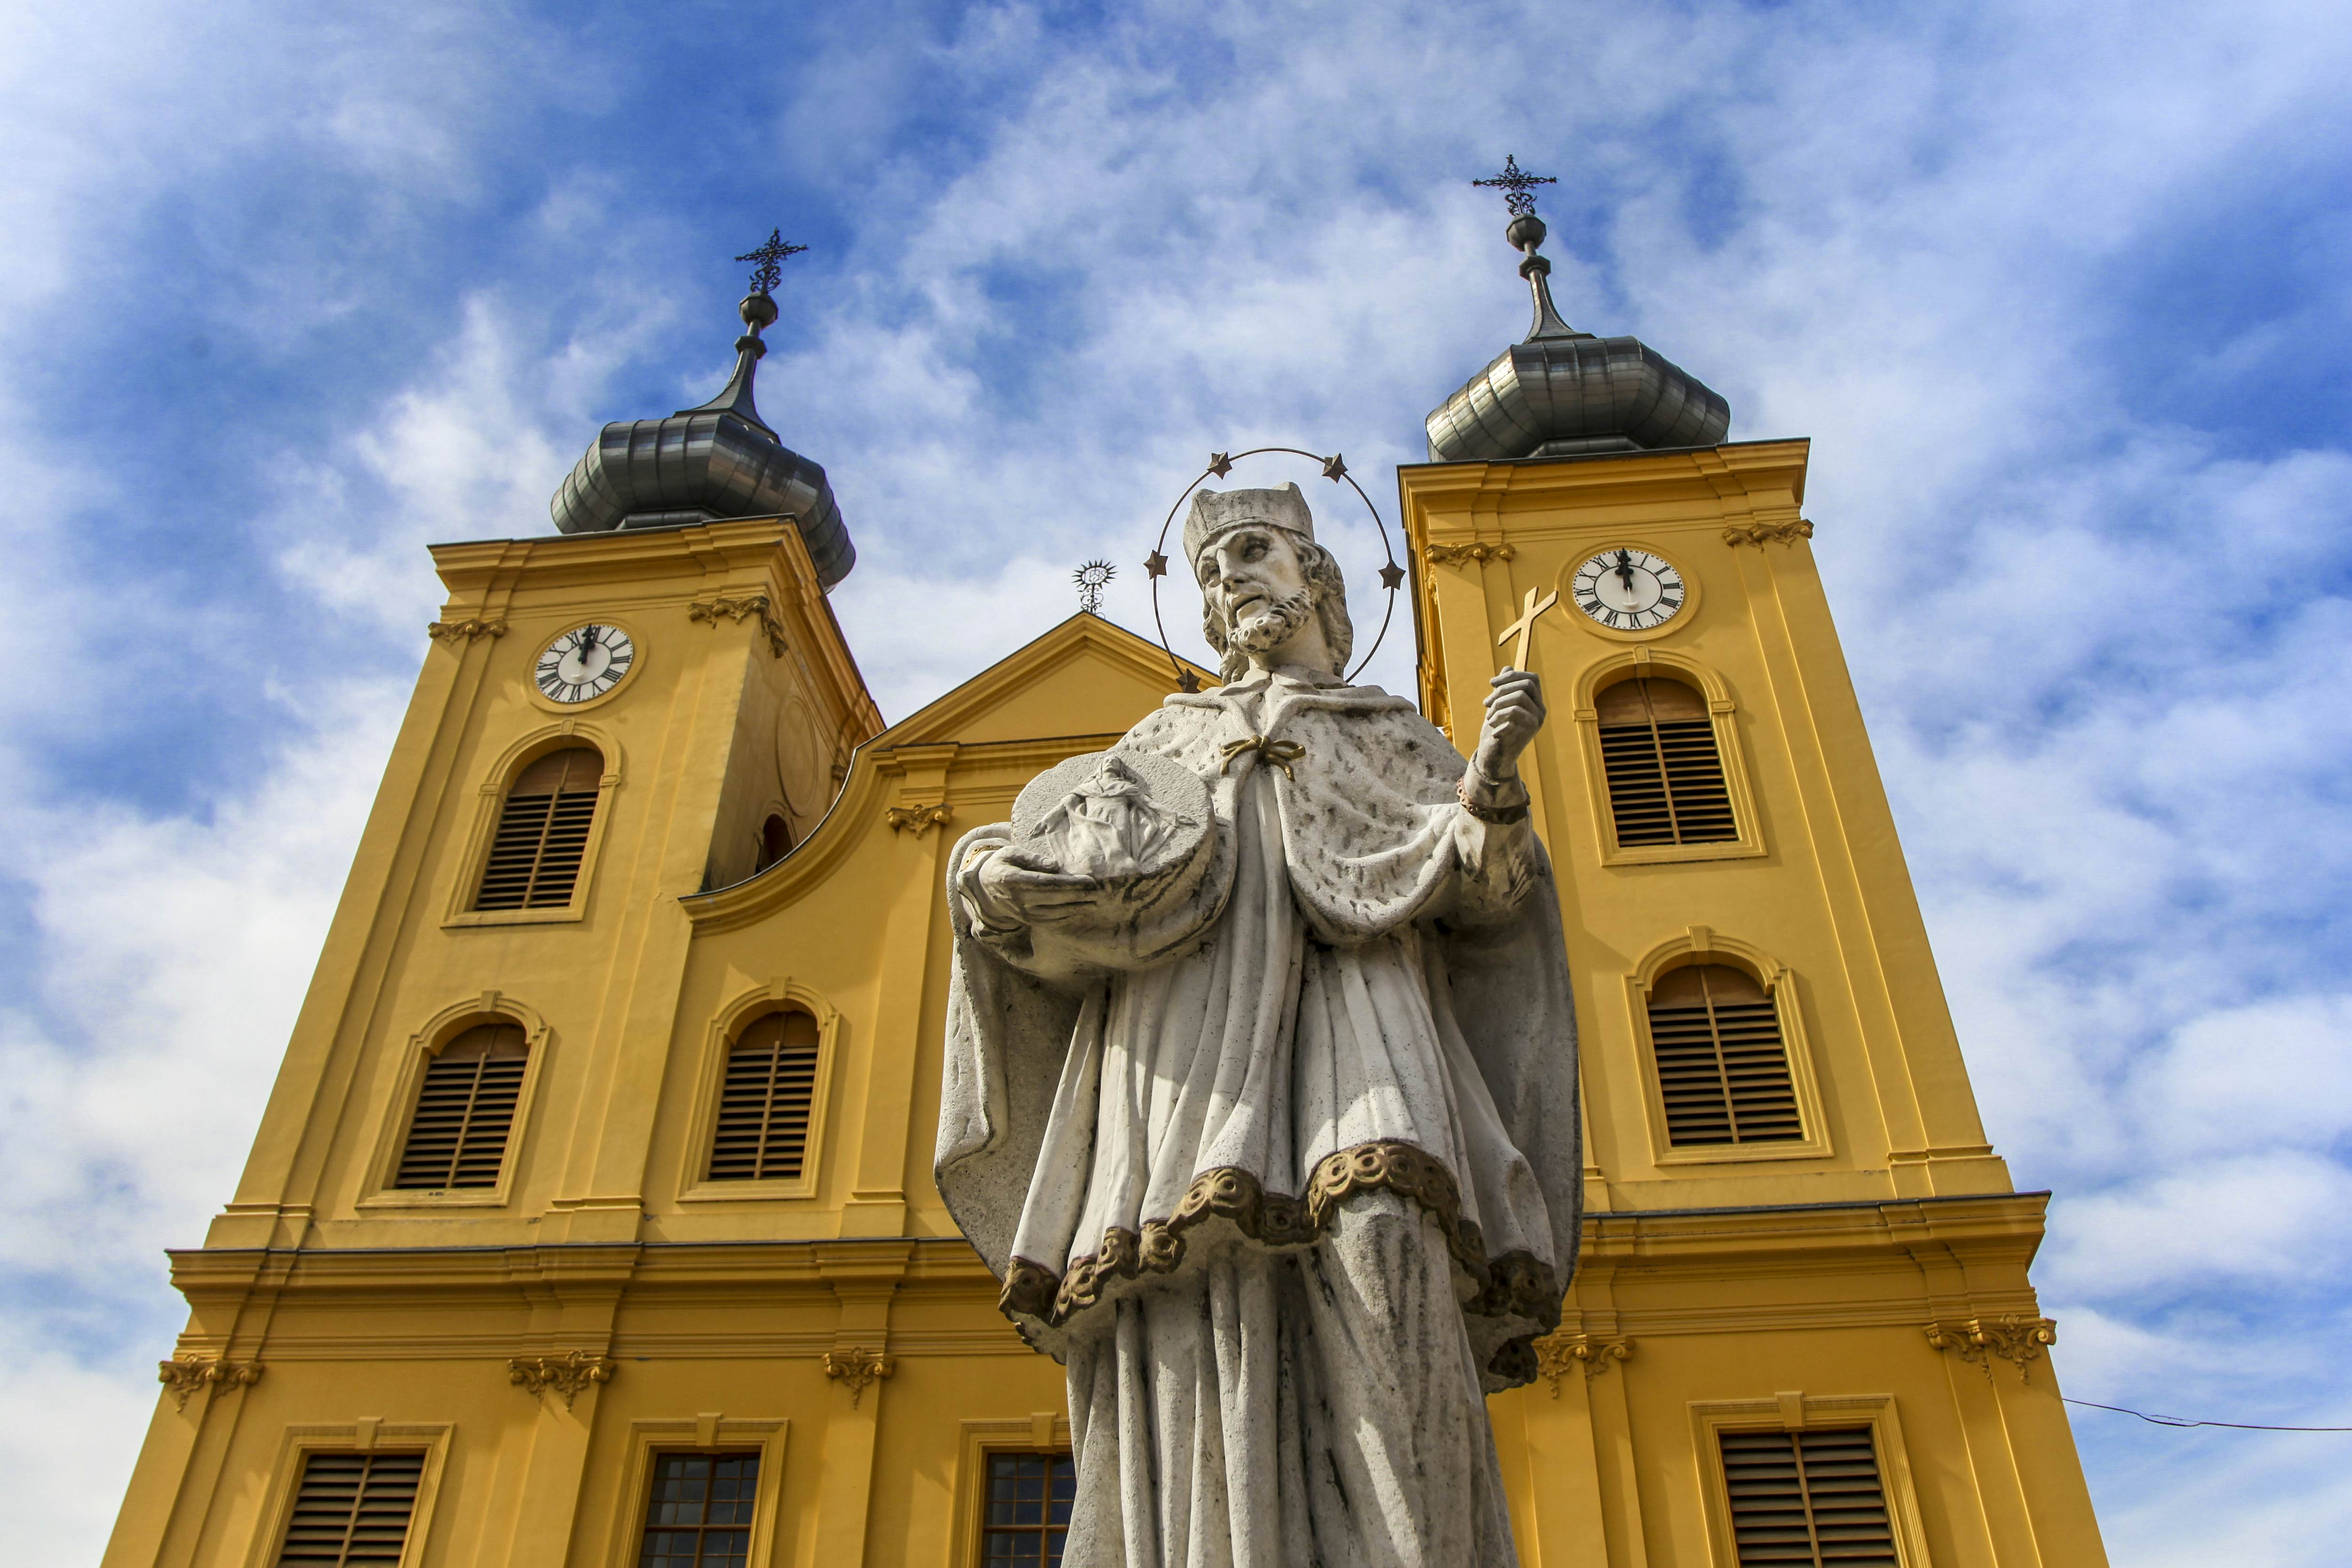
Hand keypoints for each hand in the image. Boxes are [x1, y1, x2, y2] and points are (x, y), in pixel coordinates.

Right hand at [972, 845, 1100, 925]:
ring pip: (1054, 913)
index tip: (1089, 881)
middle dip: (1079, 896)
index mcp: (1012, 880)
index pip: (1046, 883)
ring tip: (1095, 901)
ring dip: (1076, 909)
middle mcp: (1017, 899)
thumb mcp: (1012, 853)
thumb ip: (1033, 858)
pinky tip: (1080, 911)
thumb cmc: (1003, 864)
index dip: (1069, 883)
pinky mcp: (1027, 921)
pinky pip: (1049, 922)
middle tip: (1099, 892)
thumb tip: (1055, 866)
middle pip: (1054, 899)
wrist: (985, 887)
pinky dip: (1066, 918)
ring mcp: (1022, 913)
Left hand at [1472, 667, 1545, 780]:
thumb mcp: (1499, 706)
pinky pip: (1514, 714)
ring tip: (1488, 718)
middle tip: (1485, 704)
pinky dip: (1499, 720)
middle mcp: (1540, 711)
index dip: (1512, 676)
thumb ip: (1505, 688)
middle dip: (1501, 690)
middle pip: (1525, 685)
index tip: (1491, 683)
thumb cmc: (1497, 729)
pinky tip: (1494, 732)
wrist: (1496, 756)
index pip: (1532, 679)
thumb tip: (1507, 668)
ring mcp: (1537, 721)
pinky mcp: (1530, 731)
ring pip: (1519, 697)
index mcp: (1535, 703)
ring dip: (1497, 705)